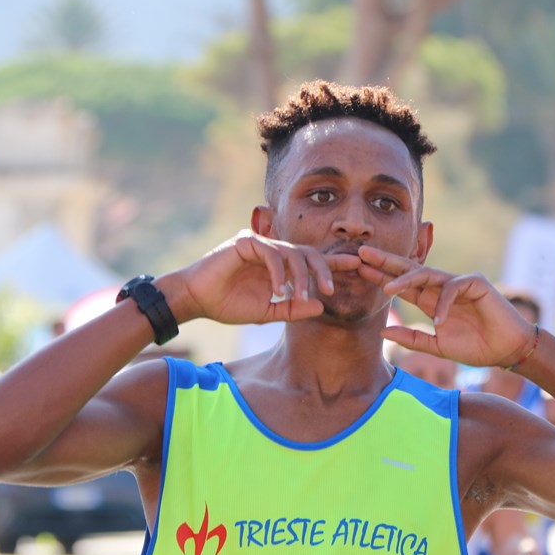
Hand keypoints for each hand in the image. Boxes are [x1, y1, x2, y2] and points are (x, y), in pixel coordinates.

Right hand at [168, 231, 362, 325]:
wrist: (196, 300)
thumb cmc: (228, 304)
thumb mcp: (267, 312)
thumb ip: (292, 309)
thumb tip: (320, 306)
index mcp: (280, 266)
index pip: (312, 261)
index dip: (334, 263)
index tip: (357, 267)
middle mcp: (273, 251)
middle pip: (309, 253)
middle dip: (324, 268)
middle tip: (331, 289)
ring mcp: (260, 244)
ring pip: (292, 253)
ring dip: (301, 276)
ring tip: (302, 296)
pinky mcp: (246, 242)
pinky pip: (271, 253)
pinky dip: (278, 272)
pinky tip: (278, 290)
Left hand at [355, 246, 535, 367]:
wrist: (507, 350)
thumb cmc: (475, 347)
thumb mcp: (437, 346)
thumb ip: (412, 339)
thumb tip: (382, 333)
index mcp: (429, 300)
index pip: (401, 284)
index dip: (381, 276)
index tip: (358, 270)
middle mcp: (440, 287)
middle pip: (409, 270)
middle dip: (385, 262)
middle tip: (362, 254)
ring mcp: (457, 282)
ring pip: (426, 274)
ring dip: (405, 280)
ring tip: (386, 289)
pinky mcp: (475, 283)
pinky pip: (452, 288)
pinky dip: (443, 304)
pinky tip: (438, 321)